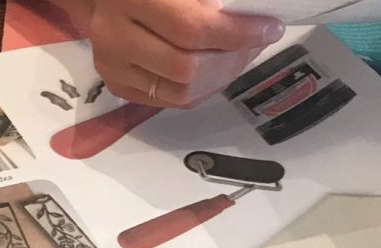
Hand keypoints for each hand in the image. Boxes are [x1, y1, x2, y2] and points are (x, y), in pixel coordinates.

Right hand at [68, 0, 282, 107]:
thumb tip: (252, 15)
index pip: (192, 29)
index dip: (237, 33)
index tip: (269, 27)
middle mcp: (115, 36)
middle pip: (186, 68)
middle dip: (231, 60)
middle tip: (253, 44)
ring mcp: (111, 64)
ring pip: (180, 93)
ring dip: (219, 78)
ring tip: (236, 56)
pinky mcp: (115, 83)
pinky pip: (168, 100)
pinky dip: (199, 88)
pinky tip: (213, 68)